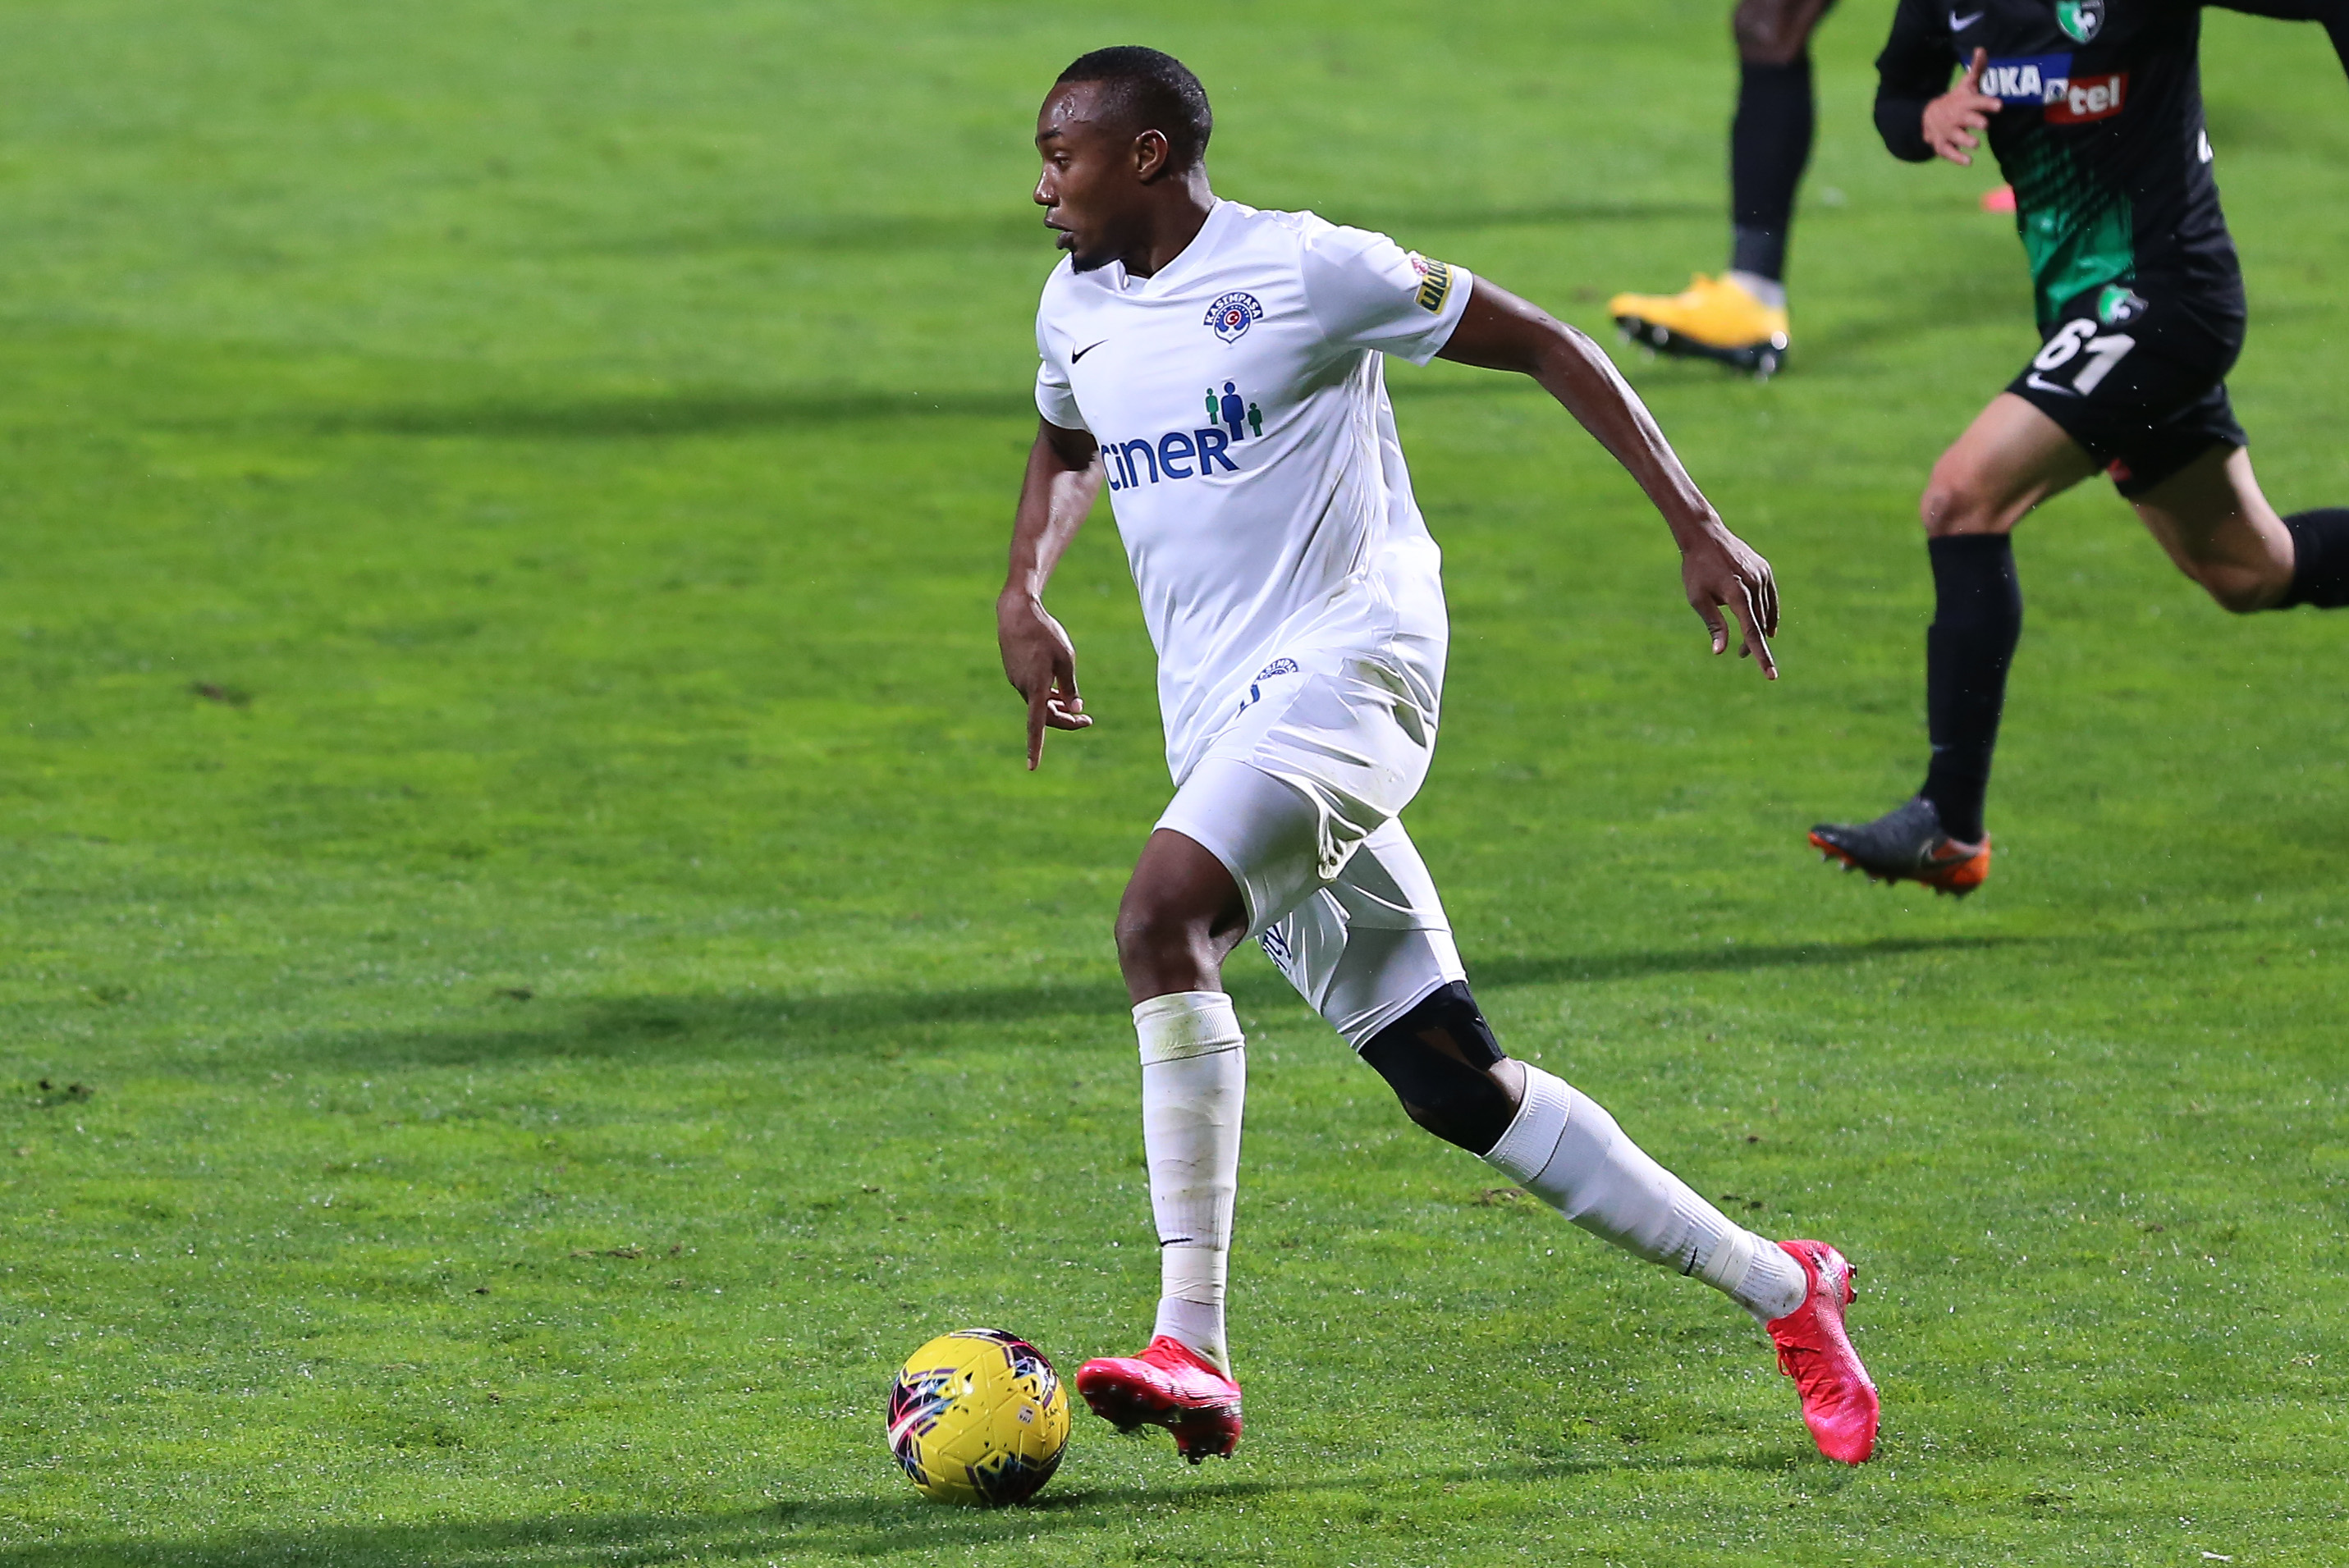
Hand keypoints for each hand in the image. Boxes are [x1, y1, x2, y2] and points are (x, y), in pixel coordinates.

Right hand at [997, 591, 1091, 768]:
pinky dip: (1046, 697)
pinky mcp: (1015, 674)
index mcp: (1036, 687)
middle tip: (1088, 721)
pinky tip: (1058, 692)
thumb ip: (1070, 686)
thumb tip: (1075, 708)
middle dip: (1066, 722)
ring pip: (1038, 705)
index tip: (1033, 767)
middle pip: (1044, 717)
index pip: (1036, 725)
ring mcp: (1017, 682)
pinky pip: (1032, 693)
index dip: (1035, 747)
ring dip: (1056, 710)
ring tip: (1076, 707)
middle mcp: (1024, 689)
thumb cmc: (1044, 633)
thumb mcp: (1066, 658)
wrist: (1016, 613)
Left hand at [1679, 519, 1779, 678]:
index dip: (1761, 656)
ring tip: (1746, 642)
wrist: (1705, 536)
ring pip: (1767, 612)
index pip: (1752, 632)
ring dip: (1759, 629)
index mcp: (1737, 594)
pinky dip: (1768, 613)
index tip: (1771, 676)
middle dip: (1753, 644)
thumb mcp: (1698, 599)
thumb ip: (1714, 625)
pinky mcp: (1765, 570)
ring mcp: (1763, 576)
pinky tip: (1764, 625)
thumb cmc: (1696, 569)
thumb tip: (1720, 652)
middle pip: (1760, 625)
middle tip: (1741, 655)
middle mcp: (1755, 584)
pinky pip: (1771, 598)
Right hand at [1924, 49, 2001, 165]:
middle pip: (1965, 119)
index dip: (1987, 103)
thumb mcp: (1965, 86)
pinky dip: (1957, 158)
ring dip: (1965, 140)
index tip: (1999, 106)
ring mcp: (1948, 132)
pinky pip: (1948, 152)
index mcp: (1964, 103)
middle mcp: (1956, 117)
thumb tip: (1981, 49)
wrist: (1928, 117)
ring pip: (1956, 137)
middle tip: (1985, 125)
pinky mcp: (1942, 144)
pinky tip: (1968, 162)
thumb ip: (1977, 70)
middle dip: (1974, 121)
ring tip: (1976, 144)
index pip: (1977, 101)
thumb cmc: (1956, 101)